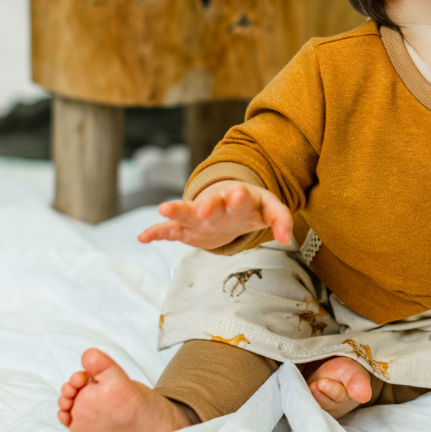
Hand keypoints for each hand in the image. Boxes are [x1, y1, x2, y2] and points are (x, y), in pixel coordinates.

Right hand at [137, 180, 292, 250]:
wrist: (231, 206)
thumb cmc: (251, 208)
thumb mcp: (269, 210)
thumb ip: (281, 220)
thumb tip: (287, 238)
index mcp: (238, 199)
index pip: (239, 197)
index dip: (239, 196)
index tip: (238, 193)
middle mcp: (216, 205)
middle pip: (210, 204)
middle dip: (207, 205)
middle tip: (204, 206)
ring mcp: (199, 216)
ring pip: (186, 213)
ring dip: (176, 211)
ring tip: (163, 208)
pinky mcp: (187, 228)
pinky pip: (169, 230)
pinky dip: (157, 233)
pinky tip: (142, 237)